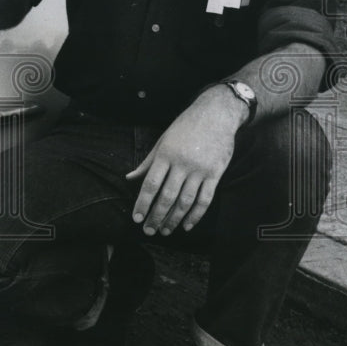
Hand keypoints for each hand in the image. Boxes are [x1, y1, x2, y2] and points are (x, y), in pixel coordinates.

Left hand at [125, 87, 246, 235]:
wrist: (216, 114)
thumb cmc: (185, 127)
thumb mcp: (162, 140)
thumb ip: (147, 162)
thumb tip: (129, 178)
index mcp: (165, 154)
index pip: (150, 184)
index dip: (142, 203)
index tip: (136, 218)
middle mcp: (182, 164)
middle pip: (167, 197)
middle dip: (156, 216)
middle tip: (148, 230)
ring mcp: (200, 170)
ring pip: (185, 201)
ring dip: (174, 219)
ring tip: (165, 230)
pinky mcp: (215, 174)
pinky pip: (205, 199)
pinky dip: (196, 215)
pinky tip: (187, 225)